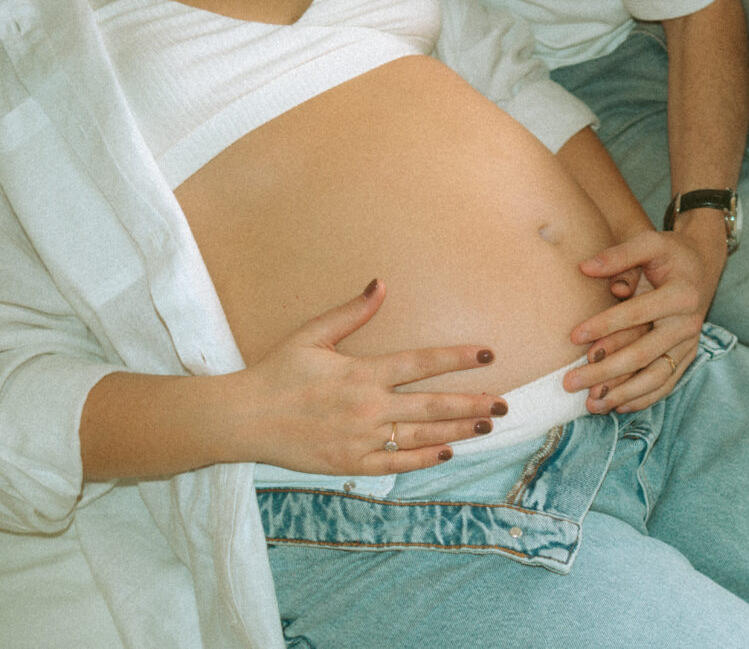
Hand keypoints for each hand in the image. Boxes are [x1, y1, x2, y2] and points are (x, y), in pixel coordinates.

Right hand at [234, 279, 505, 475]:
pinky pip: (395, 463)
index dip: (458, 358)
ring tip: (487, 425)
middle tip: (504, 403)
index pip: (421, 363)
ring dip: (457, 430)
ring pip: (421, 436)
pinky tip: (447, 452)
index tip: (488, 354)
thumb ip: (351, 312)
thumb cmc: (277, 372)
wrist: (243, 418)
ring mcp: (361, 439)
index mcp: (362, 373)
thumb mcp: (312, 335)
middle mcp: (368, 407)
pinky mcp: (351, 463)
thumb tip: (380, 285)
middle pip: (432, 405)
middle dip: (472, 404)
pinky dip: (423, 459)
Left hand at [563, 222, 725, 412]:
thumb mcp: (650, 243)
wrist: (704, 262)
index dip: (604, 325)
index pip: (637, 314)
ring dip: (623, 393)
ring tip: (591, 405)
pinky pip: (667, 382)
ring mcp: (690, 343)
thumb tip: (585, 267)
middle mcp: (688, 323)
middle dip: (605, 371)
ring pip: (656, 376)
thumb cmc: (671, 252)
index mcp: (680, 294)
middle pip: (643, 354)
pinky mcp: (688, 355)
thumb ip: (619, 255)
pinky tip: (618, 406)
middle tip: (570, 382)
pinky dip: (644, 398)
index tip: (573, 337)